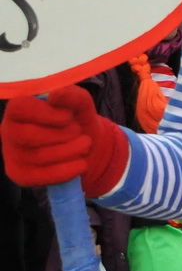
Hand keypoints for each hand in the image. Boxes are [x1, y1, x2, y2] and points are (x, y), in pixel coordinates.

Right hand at [1, 85, 128, 193]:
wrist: (84, 145)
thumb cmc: (76, 119)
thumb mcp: (80, 103)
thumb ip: (71, 95)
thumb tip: (54, 94)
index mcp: (19, 109)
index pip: (19, 108)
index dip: (46, 113)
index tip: (68, 116)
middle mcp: (8, 130)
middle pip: (28, 135)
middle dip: (63, 134)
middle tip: (78, 131)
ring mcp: (11, 154)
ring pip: (39, 156)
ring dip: (71, 150)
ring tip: (85, 144)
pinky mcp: (20, 175)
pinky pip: (42, 176)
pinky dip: (68, 170)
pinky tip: (81, 164)